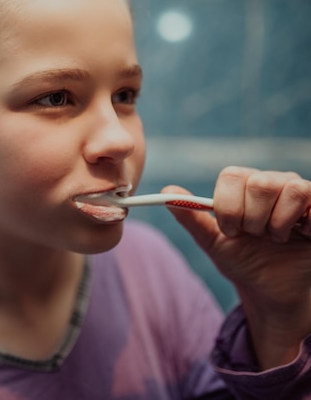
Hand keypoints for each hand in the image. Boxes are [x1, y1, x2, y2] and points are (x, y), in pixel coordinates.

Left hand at [163, 166, 310, 368]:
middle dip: (252, 219)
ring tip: (275, 237)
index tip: (230, 230)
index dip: (228, 207)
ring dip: (277, 224)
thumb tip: (168, 191)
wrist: (270, 288)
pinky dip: (302, 223)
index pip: (231, 176)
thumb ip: (191, 217)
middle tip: (255, 236)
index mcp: (241, 186)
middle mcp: (270, 182)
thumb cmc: (242, 260)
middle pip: (260, 183)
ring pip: (289, 189)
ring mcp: (298, 193)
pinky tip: (298, 234)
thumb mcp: (212, 241)